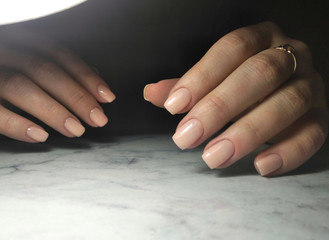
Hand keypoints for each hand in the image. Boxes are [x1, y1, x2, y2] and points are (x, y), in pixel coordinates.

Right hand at [0, 27, 114, 142]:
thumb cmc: (5, 71)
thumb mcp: (27, 59)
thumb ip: (56, 66)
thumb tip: (92, 74)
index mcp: (21, 41)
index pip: (60, 56)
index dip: (86, 76)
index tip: (107, 97)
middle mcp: (4, 50)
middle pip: (45, 71)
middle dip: (76, 97)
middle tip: (97, 120)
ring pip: (21, 86)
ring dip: (53, 110)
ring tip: (76, 130)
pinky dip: (16, 123)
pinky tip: (39, 136)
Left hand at [144, 21, 328, 176]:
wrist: (287, 86)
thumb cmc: (244, 82)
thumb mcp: (216, 78)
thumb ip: (187, 85)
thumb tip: (153, 93)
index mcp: (261, 39)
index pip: (232, 48)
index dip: (201, 76)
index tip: (173, 106)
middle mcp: (290, 56)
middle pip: (259, 74)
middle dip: (219, 107)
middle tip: (187, 137)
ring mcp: (310, 85)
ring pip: (287, 103)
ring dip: (247, 133)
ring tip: (214, 156)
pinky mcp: (321, 116)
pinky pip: (313, 133)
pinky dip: (288, 151)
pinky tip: (260, 165)